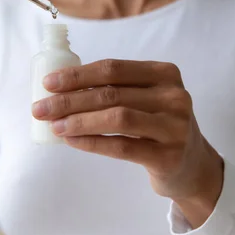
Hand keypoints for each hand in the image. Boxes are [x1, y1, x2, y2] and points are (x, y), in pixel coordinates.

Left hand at [32, 59, 223, 226]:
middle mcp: (174, 96)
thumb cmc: (157, 125)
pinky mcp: (169, 156)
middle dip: (69, 100)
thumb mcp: (145, 98)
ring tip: (54, 126)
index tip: (48, 83)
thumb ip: (114, 89)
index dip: (77, 75)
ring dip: (79, 121)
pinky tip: (72, 141)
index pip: (113, 69)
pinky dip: (92, 142)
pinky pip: (122, 146)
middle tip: (40, 108)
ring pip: (117, 118)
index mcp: (164, 73)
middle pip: (111, 93)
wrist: (193, 165)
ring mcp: (175, 127)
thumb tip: (59, 90)